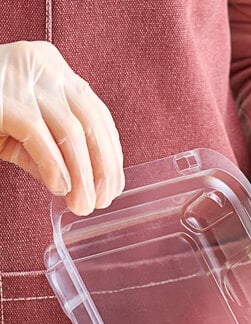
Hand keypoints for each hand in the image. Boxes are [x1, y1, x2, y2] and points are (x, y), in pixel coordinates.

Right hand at [0, 41, 123, 214]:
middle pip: (91, 124)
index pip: (97, 115)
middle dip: (102, 170)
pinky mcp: (2, 97)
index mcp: (54, 70)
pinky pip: (40, 137)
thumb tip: (88, 185)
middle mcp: (43, 65)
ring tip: (82, 205)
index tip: (113, 187)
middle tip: (100, 202)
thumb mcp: (26, 131)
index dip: (111, 155)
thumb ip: (57, 150)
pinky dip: (55, 167)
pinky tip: (59, 189)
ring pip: (72, 133)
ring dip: (83, 177)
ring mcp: (21, 77)